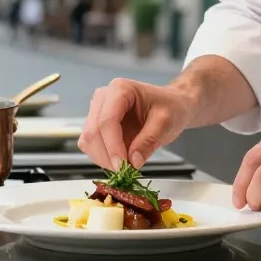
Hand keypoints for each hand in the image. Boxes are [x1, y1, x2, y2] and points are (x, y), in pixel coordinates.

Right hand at [78, 78, 193, 169]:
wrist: (171, 105)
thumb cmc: (170, 108)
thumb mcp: (166, 123)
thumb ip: (148, 142)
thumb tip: (133, 162)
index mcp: (120, 89)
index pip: (107, 120)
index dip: (112, 146)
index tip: (123, 166)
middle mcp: (104, 97)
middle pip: (94, 131)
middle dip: (108, 156)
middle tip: (127, 170)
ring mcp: (97, 111)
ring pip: (88, 140)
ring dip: (104, 159)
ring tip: (126, 166)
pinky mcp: (96, 125)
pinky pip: (91, 145)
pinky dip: (102, 158)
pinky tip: (119, 160)